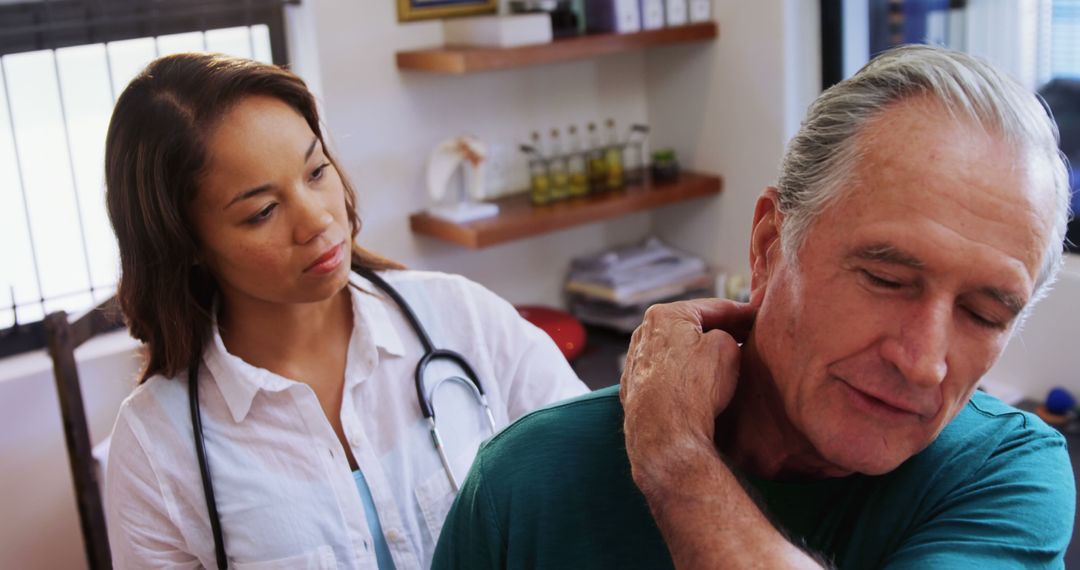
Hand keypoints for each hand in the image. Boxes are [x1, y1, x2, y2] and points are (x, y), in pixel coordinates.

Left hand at [619, 298, 755, 489]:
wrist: (666, 436)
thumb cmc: (695, 388)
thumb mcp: (726, 348)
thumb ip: (727, 334)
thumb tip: (724, 340)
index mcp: (664, 315)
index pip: (713, 308)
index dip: (742, 313)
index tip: (760, 317)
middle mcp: (643, 335)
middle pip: (692, 328)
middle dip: (721, 333)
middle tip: (748, 338)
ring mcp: (635, 364)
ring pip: (678, 352)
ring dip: (701, 355)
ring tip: (729, 363)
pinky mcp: (634, 391)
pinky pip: (667, 375)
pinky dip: (685, 376)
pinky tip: (702, 385)